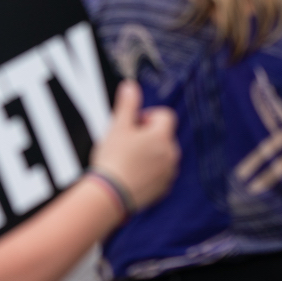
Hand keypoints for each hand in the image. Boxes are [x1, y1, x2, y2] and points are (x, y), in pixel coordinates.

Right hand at [89, 80, 178, 210]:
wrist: (110, 195)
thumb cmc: (113, 160)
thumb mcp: (117, 127)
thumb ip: (127, 104)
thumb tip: (130, 85)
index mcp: (162, 136)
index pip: (165, 115)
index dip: (148, 116)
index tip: (132, 125)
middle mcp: (171, 153)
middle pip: (164, 135)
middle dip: (148, 136)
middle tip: (126, 143)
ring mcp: (169, 172)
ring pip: (163, 155)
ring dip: (150, 154)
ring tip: (128, 160)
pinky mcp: (164, 189)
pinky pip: (160, 174)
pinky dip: (150, 172)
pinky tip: (131, 175)